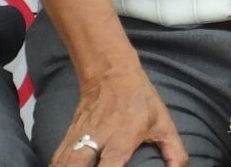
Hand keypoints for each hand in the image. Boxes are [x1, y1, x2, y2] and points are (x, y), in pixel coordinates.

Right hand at [51, 67, 186, 166]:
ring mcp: (80, 137)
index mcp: (121, 139)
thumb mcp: (163, 123)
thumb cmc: (139, 99)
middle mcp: (97, 139)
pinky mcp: (69, 135)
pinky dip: (56, 166)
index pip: (109, 166)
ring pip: (63, 162)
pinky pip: (57, 157)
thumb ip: (175, 152)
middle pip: (76, 165)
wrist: (111, 72)